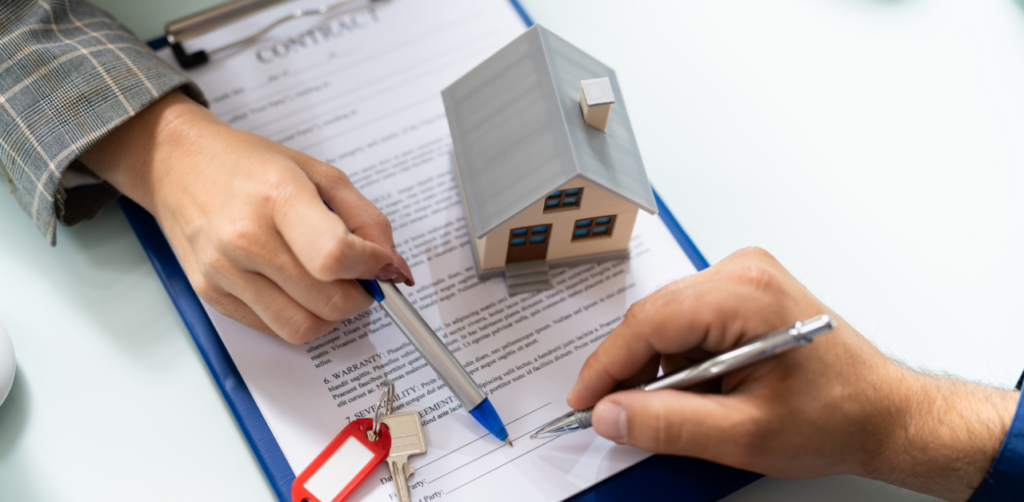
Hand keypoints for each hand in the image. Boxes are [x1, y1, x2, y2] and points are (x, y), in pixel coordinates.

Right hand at [80, 91, 412, 342]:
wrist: (178, 165)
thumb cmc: (251, 166)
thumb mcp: (319, 173)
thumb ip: (366, 219)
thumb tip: (393, 266)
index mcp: (276, 196)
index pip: (335, 256)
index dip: (371, 267)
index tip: (381, 264)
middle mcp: (244, 237)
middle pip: (326, 302)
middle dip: (358, 296)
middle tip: (359, 278)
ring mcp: (223, 271)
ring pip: (301, 328)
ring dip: (330, 316)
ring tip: (328, 285)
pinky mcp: (210, 295)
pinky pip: (272, 330)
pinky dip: (297, 317)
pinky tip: (294, 287)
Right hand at [568, 247, 1017, 500]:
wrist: (884, 413)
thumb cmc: (837, 415)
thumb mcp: (743, 434)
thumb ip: (668, 424)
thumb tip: (611, 413)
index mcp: (743, 295)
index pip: (648, 323)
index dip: (606, 366)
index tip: (584, 399)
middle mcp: (742, 272)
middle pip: (654, 316)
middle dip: (631, 368)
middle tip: (620, 413)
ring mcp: (746, 276)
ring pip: (668, 318)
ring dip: (659, 365)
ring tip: (678, 407)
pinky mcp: (747, 289)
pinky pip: (689, 318)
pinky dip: (682, 356)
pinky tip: (698, 388)